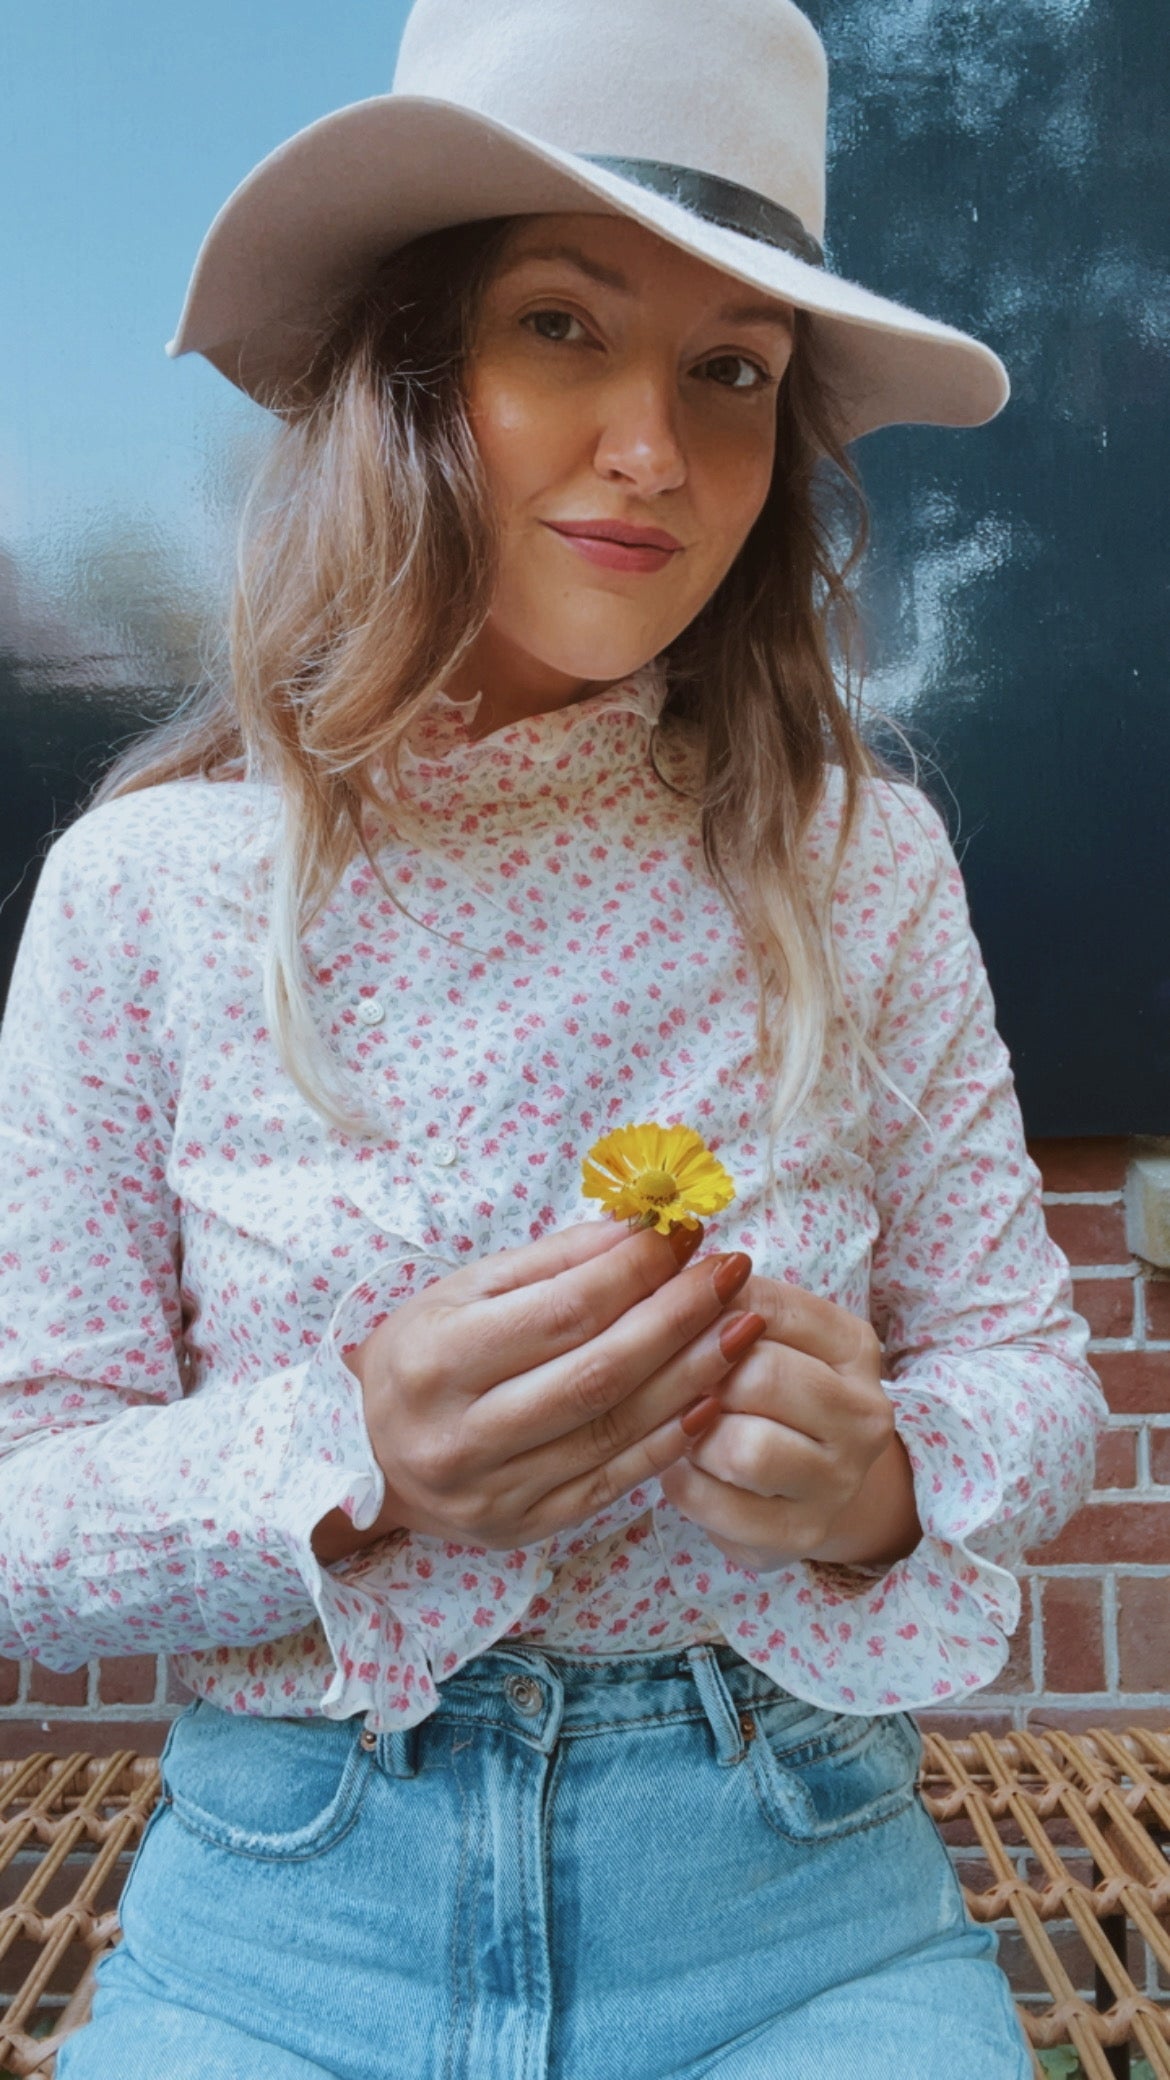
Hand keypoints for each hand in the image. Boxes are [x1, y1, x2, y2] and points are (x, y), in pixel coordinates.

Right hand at [312, 1220, 765, 1560]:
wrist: (366, 1456)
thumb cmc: (422, 1356)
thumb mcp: (463, 1292)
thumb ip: (555, 1262)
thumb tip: (643, 1231)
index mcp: (435, 1360)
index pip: (562, 1311)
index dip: (635, 1271)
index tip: (686, 1235)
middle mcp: (461, 1435)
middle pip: (598, 1373)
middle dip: (679, 1317)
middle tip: (733, 1272)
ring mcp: (495, 1492)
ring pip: (616, 1430)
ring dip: (693, 1374)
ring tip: (743, 1326)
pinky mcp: (526, 1527)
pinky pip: (615, 1482)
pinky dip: (672, 1437)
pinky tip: (713, 1396)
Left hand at [657, 1275, 921, 1572]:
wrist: (817, 1483)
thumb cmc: (773, 1394)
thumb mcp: (768, 1337)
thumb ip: (727, 1305)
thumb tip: (665, 1271)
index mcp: (853, 1345)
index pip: (768, 1304)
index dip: (705, 1308)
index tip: (672, 1316)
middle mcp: (863, 1413)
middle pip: (760, 1375)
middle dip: (700, 1377)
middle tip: (674, 1380)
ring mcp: (839, 1480)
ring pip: (744, 1448)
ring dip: (694, 1436)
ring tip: (686, 1427)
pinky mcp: (801, 1533)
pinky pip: (717, 1504)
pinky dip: (684, 1484)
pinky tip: (687, 1469)